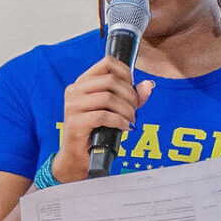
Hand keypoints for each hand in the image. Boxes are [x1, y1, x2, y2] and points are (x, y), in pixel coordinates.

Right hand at [55, 58, 153, 180]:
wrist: (78, 158)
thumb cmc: (96, 132)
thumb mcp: (115, 110)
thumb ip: (131, 97)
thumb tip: (148, 85)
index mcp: (82, 83)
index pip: (106, 63)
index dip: (125, 72)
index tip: (133, 87)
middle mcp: (74, 90)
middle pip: (110, 81)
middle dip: (129, 95)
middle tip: (134, 110)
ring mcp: (72, 106)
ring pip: (108, 98)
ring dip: (126, 110)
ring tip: (130, 120)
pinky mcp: (75, 122)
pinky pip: (103, 116)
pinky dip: (119, 121)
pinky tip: (124, 127)